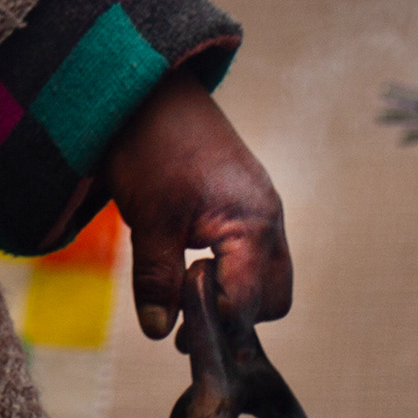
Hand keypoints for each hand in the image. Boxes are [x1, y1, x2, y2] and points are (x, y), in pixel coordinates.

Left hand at [100, 71, 291, 338]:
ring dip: (231, 292)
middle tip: (184, 313)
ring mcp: (260, 209)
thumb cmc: (149, 143)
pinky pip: (251, 252)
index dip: (216, 323)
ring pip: (264, 276)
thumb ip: (158, 278)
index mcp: (253, 223)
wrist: (146, 86)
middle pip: (271, 297)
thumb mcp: (148, 217)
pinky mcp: (244, 202)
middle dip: (234, 315)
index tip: (180, 331)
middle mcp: (268, 218)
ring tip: (184, 289)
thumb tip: (161, 330)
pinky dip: (228, 268)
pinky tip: (190, 265)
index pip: (250, 302)